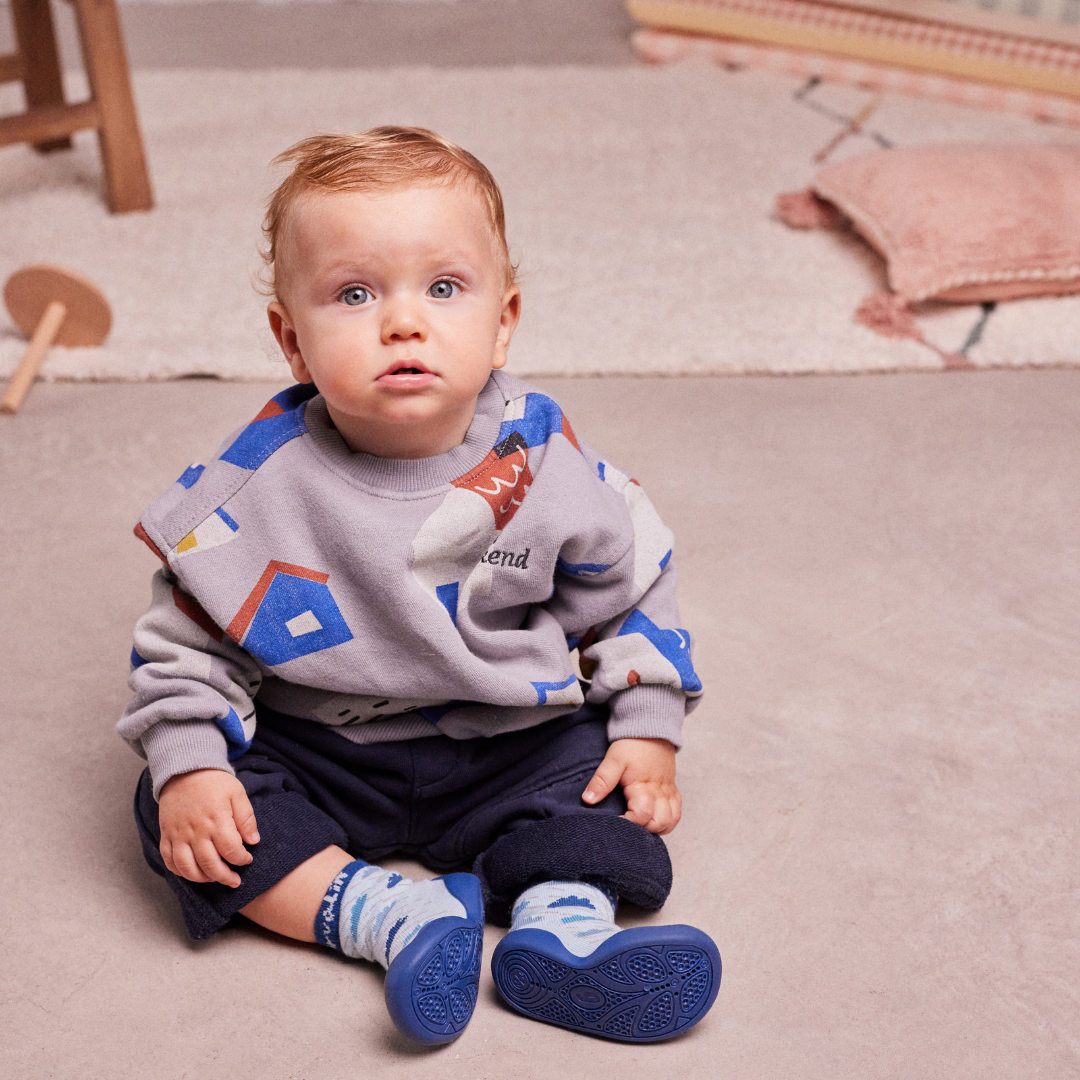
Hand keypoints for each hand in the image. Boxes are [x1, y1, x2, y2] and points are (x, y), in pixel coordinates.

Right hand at [158, 769, 259, 887]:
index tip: (247, 859)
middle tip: (235, 881)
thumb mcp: (237, 793)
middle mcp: (196, 831)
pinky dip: (179, 872)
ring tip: (214, 879)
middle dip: (225, 877)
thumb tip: (253, 841)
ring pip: (188, 868)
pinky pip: (169, 861)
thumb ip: (246, 818)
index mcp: (216, 820)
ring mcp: (178, 835)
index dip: (242, 859)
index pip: (231, 850)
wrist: (184, 769)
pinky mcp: (166, 835)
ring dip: (202, 879)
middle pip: (210, 865)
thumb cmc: (214, 782)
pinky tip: (192, 873)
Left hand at [581, 737, 681, 834]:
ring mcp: (668, 792)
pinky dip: (667, 821)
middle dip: (643, 829)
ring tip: (639, 825)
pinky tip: (653, 821)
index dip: (627, 824)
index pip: (642, 816)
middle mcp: (660, 792)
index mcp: (644, 786)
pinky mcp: (672, 790)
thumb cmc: (632, 745)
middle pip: (659, 823)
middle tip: (626, 824)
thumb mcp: (613, 760)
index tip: (614, 822)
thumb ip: (602, 781)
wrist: (650, 730)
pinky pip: (676, 812)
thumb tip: (588, 800)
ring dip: (657, 828)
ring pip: (670, 821)